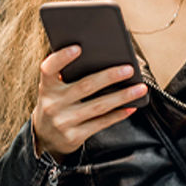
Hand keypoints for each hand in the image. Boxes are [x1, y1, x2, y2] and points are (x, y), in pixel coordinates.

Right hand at [31, 46, 146, 158]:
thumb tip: (102, 62)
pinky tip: (131, 107)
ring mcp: (63, 121)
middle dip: (109, 76)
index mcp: (46, 87)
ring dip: (122, 96)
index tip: (78, 48)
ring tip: (140, 88)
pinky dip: (118, 114)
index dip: (61, 58)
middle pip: (84, 86)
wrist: (46, 137)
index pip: (48, 69)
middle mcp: (52, 104)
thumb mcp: (53, 90)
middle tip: (129, 69)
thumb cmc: (56, 104)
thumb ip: (67, 77)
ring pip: (98, 106)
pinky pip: (101, 123)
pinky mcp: (74, 136)